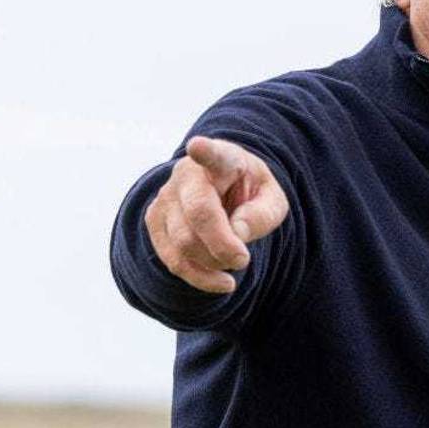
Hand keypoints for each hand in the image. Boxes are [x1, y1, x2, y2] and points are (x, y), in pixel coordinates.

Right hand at [144, 136, 288, 293]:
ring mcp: (166, 197)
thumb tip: (236, 233)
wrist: (225, 193)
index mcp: (222, 159)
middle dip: (222, 246)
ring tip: (234, 266)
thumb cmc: (251, 193)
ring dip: (212, 264)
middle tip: (244, 260)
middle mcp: (187, 174)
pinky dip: (198, 277)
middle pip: (199, 214)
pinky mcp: (155, 222)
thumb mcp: (272, 200)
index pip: (212, 154)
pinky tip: (220, 281)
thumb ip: (261, 214)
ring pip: (182, 242)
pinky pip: (172, 259)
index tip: (197, 146)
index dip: (204, 151)